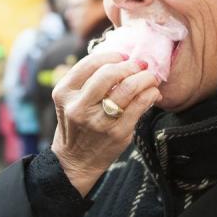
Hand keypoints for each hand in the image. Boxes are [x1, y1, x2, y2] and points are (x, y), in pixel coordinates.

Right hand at [51, 52, 160, 195]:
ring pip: (128, 88)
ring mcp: (98, 121)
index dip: (111, 56)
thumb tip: (123, 60)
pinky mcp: (117, 133)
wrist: (75, 161)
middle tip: (140, 65)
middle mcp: (79, 106)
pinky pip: (140, 106)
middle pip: (108, 74)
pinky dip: (150, 94)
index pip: (89, 64)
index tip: (123, 56)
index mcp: (64, 93)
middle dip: (130, 66)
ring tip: (150, 78)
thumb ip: (88, 81)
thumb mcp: (71, 101)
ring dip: (145, 78)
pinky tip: (152, 93)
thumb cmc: (77, 125)